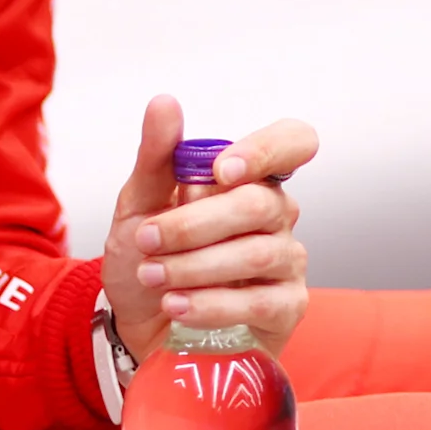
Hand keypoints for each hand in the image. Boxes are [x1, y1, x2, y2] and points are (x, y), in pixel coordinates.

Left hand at [102, 94, 314, 362]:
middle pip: (258, 203)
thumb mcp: (138, 206)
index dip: (266, 150)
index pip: (294, 142)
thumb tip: (165, 103)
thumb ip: (156, 157)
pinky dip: (210, 303)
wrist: (136, 325)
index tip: (220, 170)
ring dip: (193, 266)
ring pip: (256, 254)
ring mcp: (287, 261)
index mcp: (250, 179)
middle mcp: (277, 215)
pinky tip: (177, 305)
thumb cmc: (147, 260)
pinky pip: (259, 302)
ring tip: (153, 275)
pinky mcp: (286, 308)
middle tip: (147, 240)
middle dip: (193, 224)